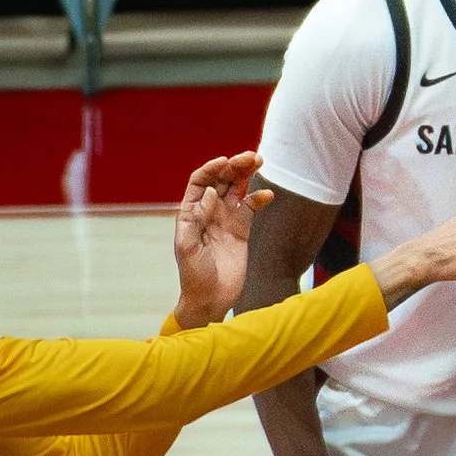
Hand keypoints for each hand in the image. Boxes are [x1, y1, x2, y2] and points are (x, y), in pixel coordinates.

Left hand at [173, 150, 269, 325]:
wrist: (211, 298)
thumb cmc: (193, 275)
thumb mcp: (188, 247)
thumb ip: (197, 219)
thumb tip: (209, 192)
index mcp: (191, 213)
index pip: (200, 181)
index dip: (211, 168)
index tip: (225, 162)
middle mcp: (208, 211)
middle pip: (221, 180)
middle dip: (234, 165)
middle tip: (250, 157)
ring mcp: (226, 218)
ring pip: (237, 187)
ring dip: (247, 173)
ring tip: (259, 162)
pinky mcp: (242, 228)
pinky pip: (252, 206)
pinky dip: (260, 197)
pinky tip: (268, 195)